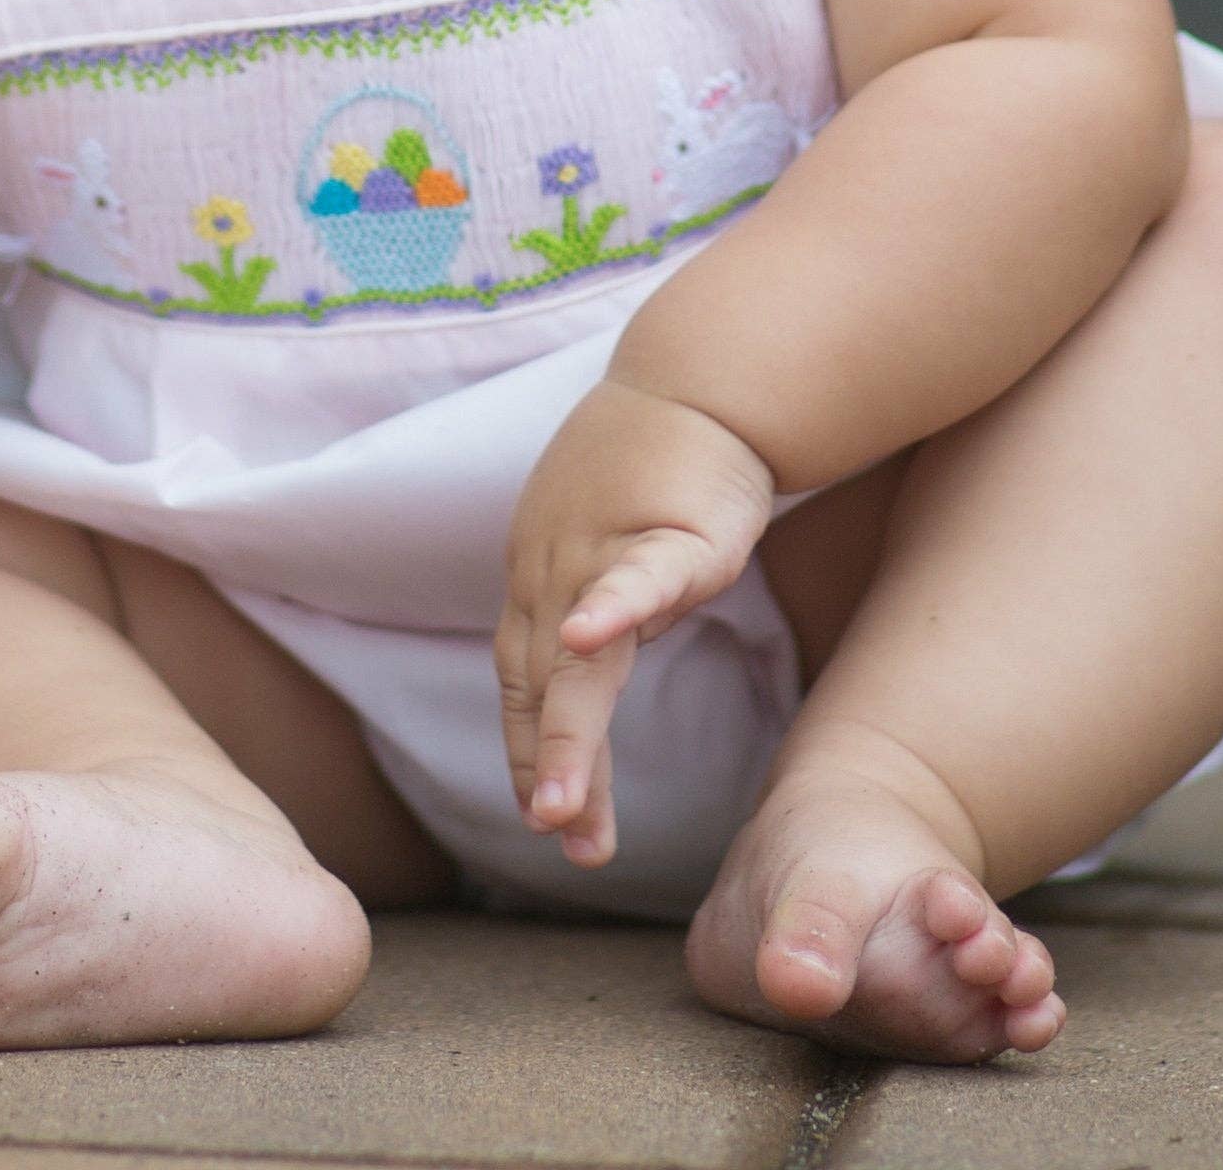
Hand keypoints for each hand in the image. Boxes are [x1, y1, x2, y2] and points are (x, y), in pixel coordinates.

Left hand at [496, 374, 775, 865]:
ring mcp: (604, 550)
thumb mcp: (613, 553)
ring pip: (580, 657)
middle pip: (541, 687)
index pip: (522, 688)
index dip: (527, 754)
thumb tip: (592, 666)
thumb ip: (599, 613)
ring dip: (565, 732)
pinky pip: (637, 576)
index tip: (545, 824)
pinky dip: (611, 607)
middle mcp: (554, 571)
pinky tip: (591, 636)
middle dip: (545, 770)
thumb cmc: (658, 472)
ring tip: (559, 804)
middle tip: (553, 838)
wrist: (700, 384)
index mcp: (541, 584)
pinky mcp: (671, 532)